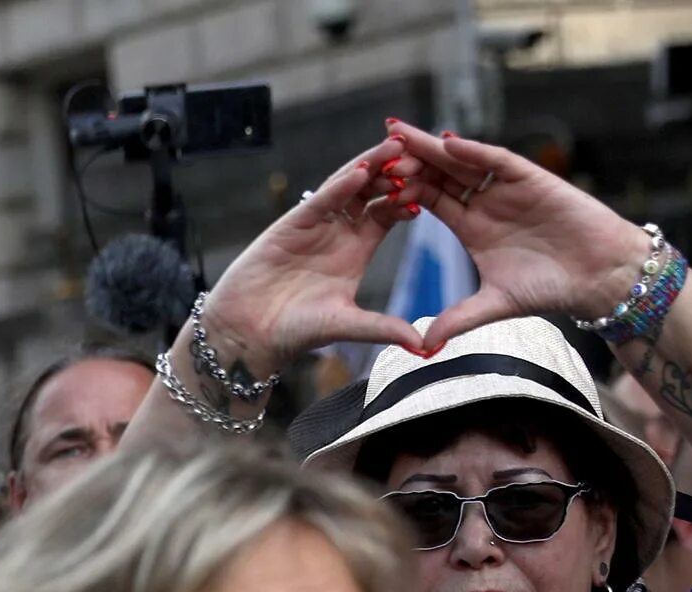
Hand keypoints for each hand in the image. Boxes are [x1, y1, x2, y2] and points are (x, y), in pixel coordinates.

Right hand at [193, 138, 428, 373]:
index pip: (392, 212)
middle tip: (426, 152)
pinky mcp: (291, 225)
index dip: (414, 196)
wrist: (249, 335)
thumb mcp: (348, 325)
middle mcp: (340, 231)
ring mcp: (316, 224)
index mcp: (358, 248)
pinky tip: (360, 172)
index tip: (442, 183)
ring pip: (349, 185)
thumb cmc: (295, 331)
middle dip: (399, 171)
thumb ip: (384, 328)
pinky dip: (339, 185)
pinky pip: (320, 199)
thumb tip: (423, 345)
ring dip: (372, 165)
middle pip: (375, 191)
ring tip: (398, 146)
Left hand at [382, 122, 659, 344]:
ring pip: (463, 161)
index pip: (427, 199)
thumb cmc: (550, 288)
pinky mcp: (533, 180)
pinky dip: (474, 152)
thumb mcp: (493, 304)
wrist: (597, 277)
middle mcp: (485, 201)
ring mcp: (507, 188)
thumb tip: (422, 346)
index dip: (399, 189)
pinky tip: (448, 143)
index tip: (367, 184)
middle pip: (439, 173)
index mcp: (470, 224)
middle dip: (409, 158)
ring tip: (400, 134)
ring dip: (432, 148)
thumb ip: (456, 319)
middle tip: (375, 144)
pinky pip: (498, 162)